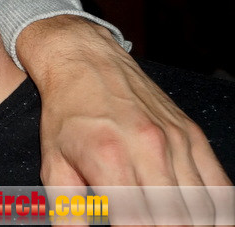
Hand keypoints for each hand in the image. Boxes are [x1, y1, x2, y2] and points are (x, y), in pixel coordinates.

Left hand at [18, 15, 231, 224]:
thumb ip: (67, 209)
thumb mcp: (53, 162)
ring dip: (189, 222)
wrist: (85, 61)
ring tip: (171, 222)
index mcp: (109, 159)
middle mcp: (148, 149)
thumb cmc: (66, 114)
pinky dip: (214, 209)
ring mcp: (176, 141)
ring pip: (202, 207)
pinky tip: (199, 217)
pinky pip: (219, 185)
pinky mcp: (192, 134)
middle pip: (175, 220)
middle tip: (148, 226)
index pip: (137, 223)